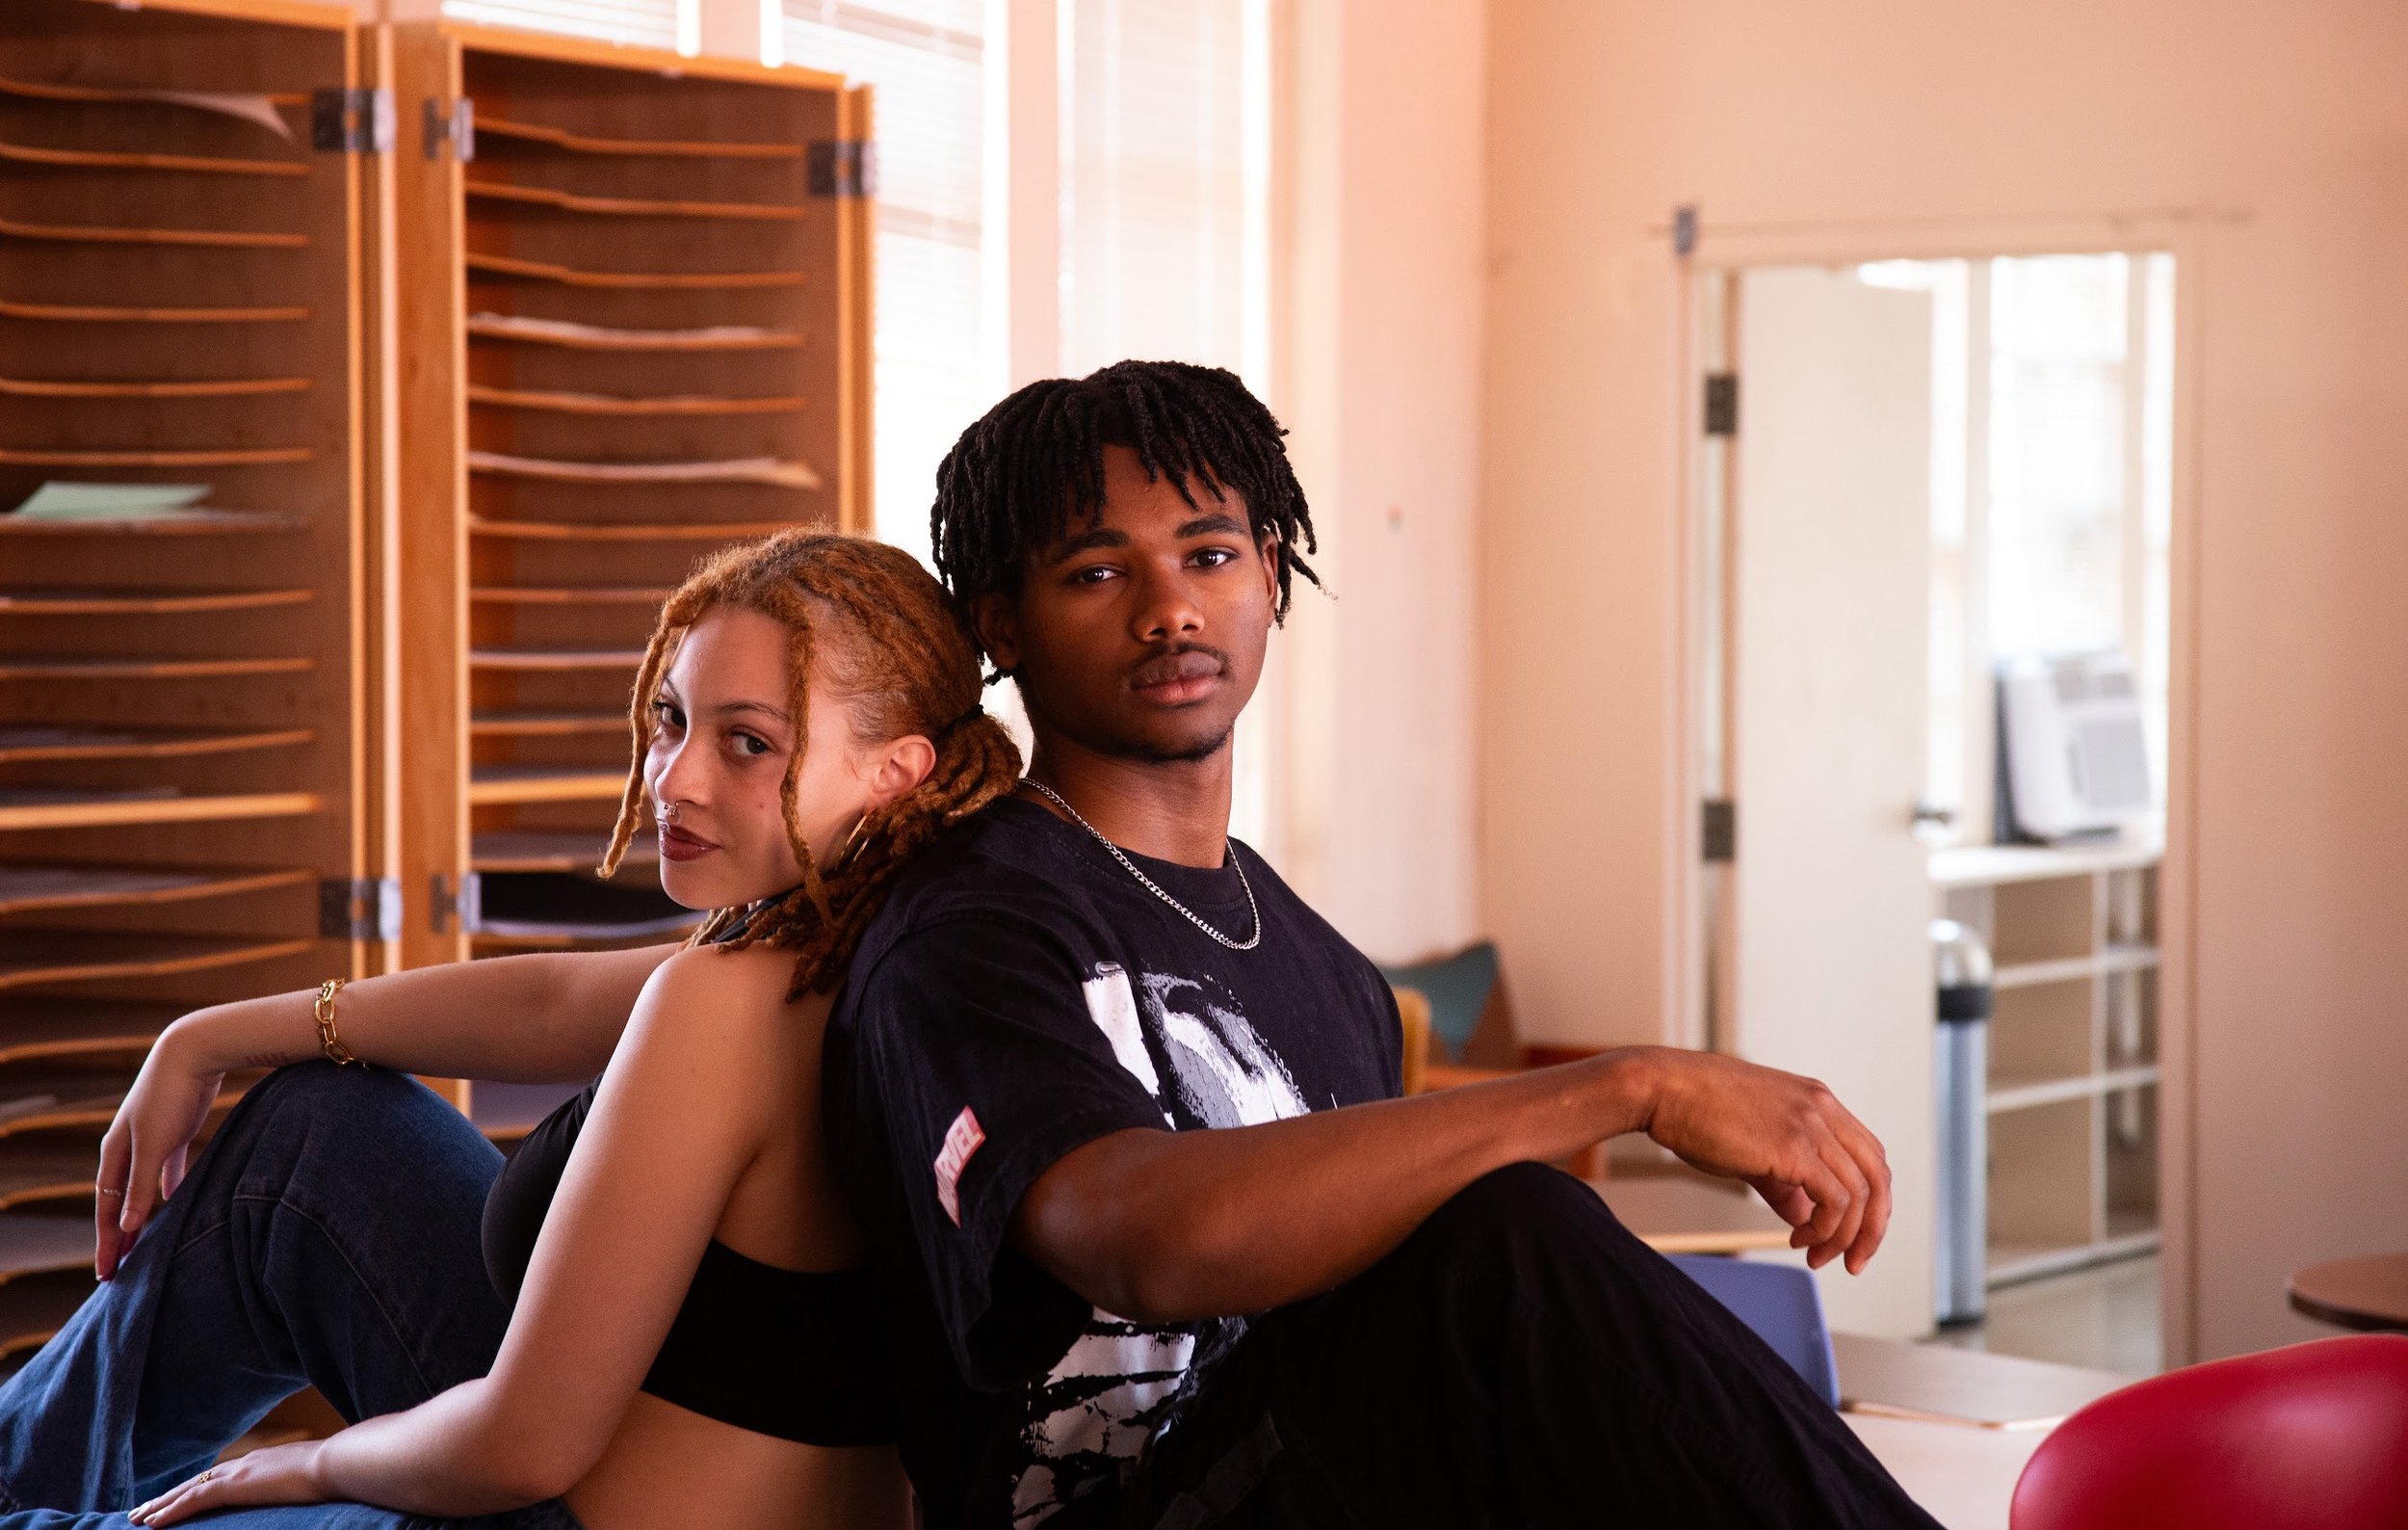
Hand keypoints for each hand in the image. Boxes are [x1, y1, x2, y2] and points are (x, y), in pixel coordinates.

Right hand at [96, 1022, 226, 1279]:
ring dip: (139, 1214)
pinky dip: (168, 1186)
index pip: (107, 1207)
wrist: (192, 1051)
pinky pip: (167, 1167)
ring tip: (140, 1243)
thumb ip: (142, 1184)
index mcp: (114, 1152)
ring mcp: (150, 1137)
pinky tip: (173, 1201)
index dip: (107, 1240)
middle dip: (117, 1235)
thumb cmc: (170, 1096)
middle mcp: (126, 1147)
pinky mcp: (175, 1129)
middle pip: (119, 1200)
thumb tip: (129, 1225)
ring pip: (140, 1186)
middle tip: (116, 1269)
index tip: (107, 1272)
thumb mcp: (154, 1144)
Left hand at [130, 1439, 326, 1524]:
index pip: (222, 1476)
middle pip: (199, 1481)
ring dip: (161, 1504)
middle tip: (143, 1511)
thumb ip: (306, 1484)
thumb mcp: (318, 1480)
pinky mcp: (236, 1485)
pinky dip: (171, 1511)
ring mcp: (241, 1472)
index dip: (198, 1487)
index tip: (180, 1497)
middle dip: (170, 1496)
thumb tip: (316, 1491)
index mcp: (265, 1462)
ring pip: (188, 1490)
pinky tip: (152, 1523)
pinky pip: (194, 1500)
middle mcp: (247, 1462)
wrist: (341, 1462)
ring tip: (137, 1518)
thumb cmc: (340, 1472)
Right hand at [1633, 1048, 1892, 1273]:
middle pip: (1878, 1176)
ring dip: (1843, 1236)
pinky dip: (1826, 1229)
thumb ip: (1784, 1182)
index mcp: (1819, 1101)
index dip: (1868, 1201)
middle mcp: (1823, 1109)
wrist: (1663, 1088)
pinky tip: (1799, 1239)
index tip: (1848, 1234)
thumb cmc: (1696, 1111)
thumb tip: (1804, 1217)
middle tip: (1852, 1261)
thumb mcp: (1753, 1147)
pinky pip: (1834, 1200)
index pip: (1869, 1156)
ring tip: (1814, 1255)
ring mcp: (1811, 1125)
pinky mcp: (1794, 1148)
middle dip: (1871, 1227)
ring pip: (1859, 1194)